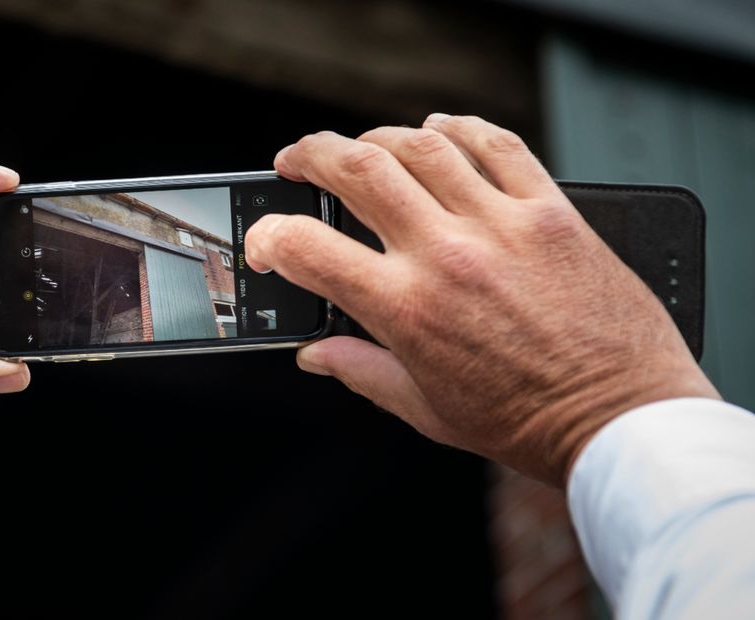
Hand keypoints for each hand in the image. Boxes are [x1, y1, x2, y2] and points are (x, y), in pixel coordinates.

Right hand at [245, 114, 717, 485]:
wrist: (618, 418)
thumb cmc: (526, 421)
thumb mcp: (425, 409)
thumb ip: (360, 372)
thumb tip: (315, 355)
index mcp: (405, 310)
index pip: (306, 248)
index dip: (268, 238)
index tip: (268, 241)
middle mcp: (445, 255)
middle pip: (356, 169)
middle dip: (310, 156)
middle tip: (298, 162)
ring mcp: (500, 226)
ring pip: (419, 146)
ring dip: (375, 137)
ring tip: (362, 147)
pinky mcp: (550, 212)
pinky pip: (498, 144)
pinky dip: (460, 128)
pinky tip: (440, 131)